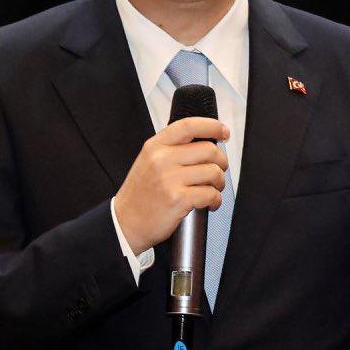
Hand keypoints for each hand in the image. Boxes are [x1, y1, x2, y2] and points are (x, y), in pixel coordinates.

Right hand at [112, 116, 230, 250]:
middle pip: (209, 150)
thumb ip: (172, 150)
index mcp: (155, 146)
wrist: (125, 223)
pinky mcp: (178, 199)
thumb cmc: (139, 196)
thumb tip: (205, 144)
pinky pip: (211, 194)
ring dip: (219, 183)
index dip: (212, 126)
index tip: (223, 132)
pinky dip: (216, 200)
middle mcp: (162, 159)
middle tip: (218, 171)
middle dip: (221, 162)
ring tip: (212, 190)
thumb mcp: (148, 162)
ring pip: (213, 172)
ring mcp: (170, 179)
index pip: (189, 126)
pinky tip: (210, 203)